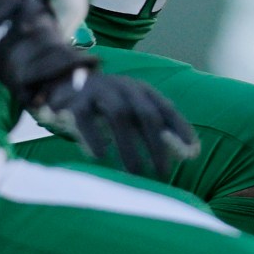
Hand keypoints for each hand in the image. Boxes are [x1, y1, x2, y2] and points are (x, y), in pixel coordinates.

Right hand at [0, 0, 195, 178]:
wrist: (60, 79)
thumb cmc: (105, 105)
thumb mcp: (132, 111)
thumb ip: (158, 129)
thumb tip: (192, 153)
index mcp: (141, 90)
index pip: (166, 109)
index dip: (180, 129)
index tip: (192, 154)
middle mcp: (124, 87)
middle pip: (146, 115)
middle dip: (157, 145)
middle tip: (164, 173)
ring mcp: (99, 91)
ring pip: (119, 117)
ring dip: (129, 147)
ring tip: (137, 174)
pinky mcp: (75, 100)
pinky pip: (85, 118)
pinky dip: (93, 136)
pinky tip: (100, 156)